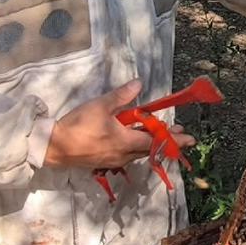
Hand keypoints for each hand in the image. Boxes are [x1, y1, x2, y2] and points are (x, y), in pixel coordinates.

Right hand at [43, 80, 195, 168]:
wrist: (55, 147)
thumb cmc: (79, 126)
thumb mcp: (101, 106)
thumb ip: (122, 96)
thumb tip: (139, 83)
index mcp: (127, 142)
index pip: (157, 141)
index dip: (174, 138)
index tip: (190, 139)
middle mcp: (124, 154)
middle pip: (150, 148)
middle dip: (166, 141)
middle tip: (179, 134)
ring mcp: (114, 160)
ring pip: (138, 152)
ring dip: (150, 143)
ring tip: (156, 133)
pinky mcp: (104, 161)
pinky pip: (127, 154)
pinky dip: (135, 146)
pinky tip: (131, 139)